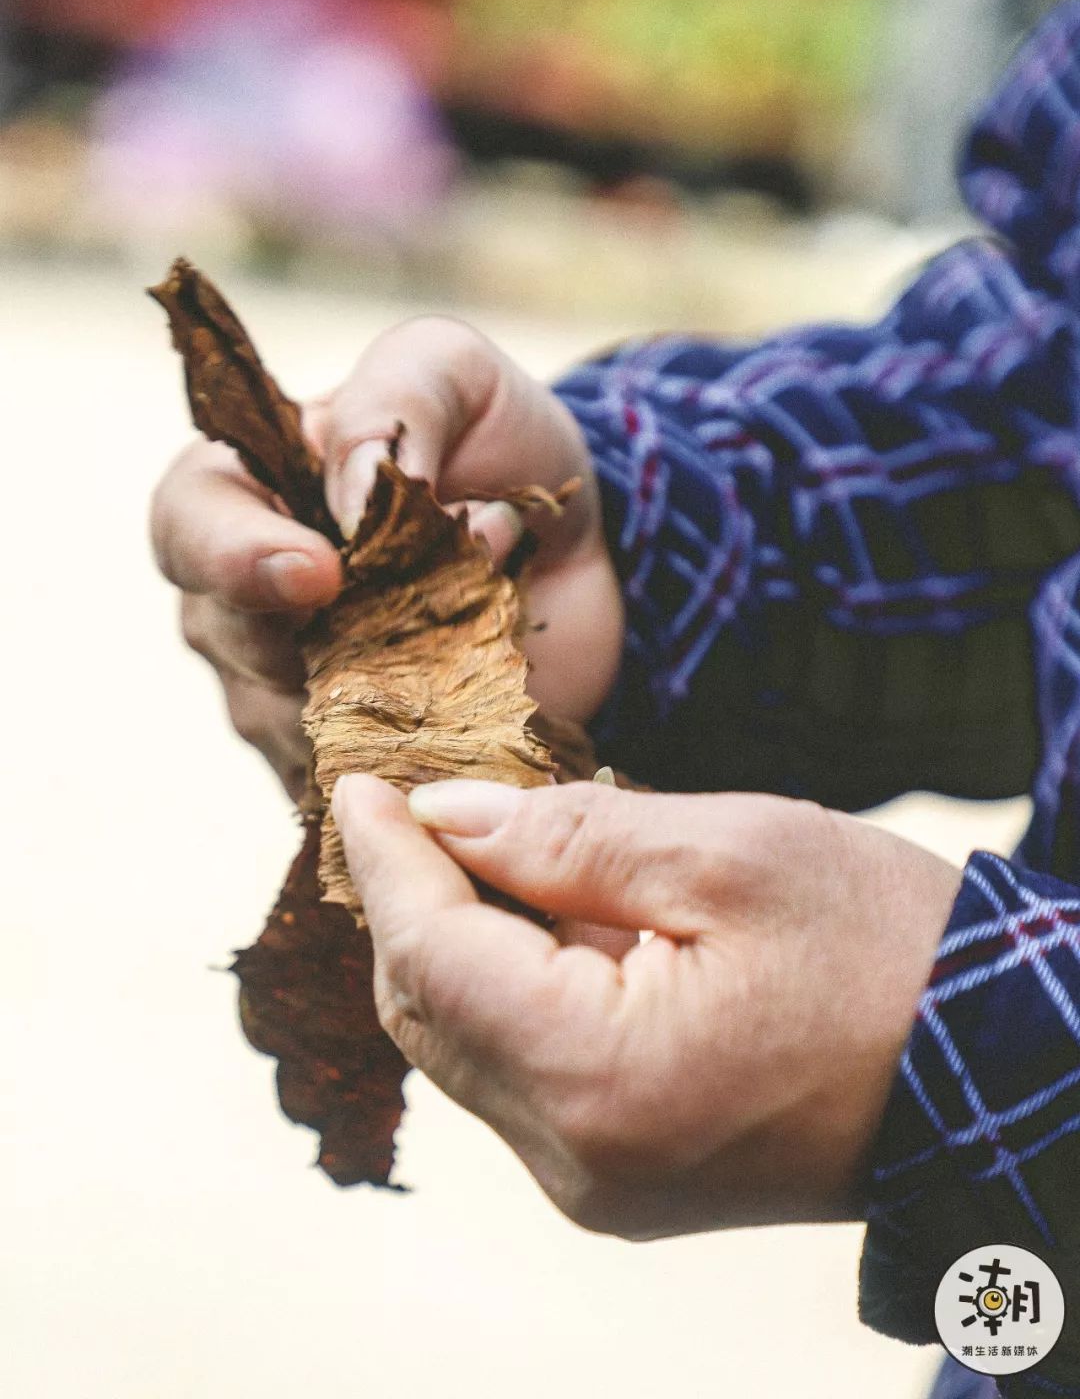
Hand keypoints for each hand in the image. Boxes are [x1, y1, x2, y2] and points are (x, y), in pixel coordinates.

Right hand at [151, 316, 623, 798]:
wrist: (576, 545)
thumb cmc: (496, 442)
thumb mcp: (452, 373)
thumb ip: (393, 407)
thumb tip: (349, 498)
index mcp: (245, 490)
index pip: (189, 527)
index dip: (237, 557)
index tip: (321, 574)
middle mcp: (243, 601)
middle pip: (237, 641)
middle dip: (342, 629)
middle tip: (445, 603)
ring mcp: (290, 692)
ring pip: (302, 722)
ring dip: (400, 691)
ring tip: (484, 640)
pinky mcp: (356, 759)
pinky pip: (363, 783)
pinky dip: (423, 757)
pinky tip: (480, 720)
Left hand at [331, 774, 961, 1237]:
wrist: (990, 1062)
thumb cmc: (888, 950)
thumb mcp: (728, 854)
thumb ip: (565, 835)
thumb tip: (442, 814)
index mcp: (600, 1080)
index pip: (430, 957)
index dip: (387, 859)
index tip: (361, 783)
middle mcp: (578, 1159)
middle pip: (427, 1012)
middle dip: (408, 899)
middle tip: (409, 802)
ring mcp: (598, 1182)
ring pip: (466, 1044)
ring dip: (455, 940)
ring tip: (483, 843)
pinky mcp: (622, 1176)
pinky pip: (521, 1073)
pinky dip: (508, 987)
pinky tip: (543, 915)